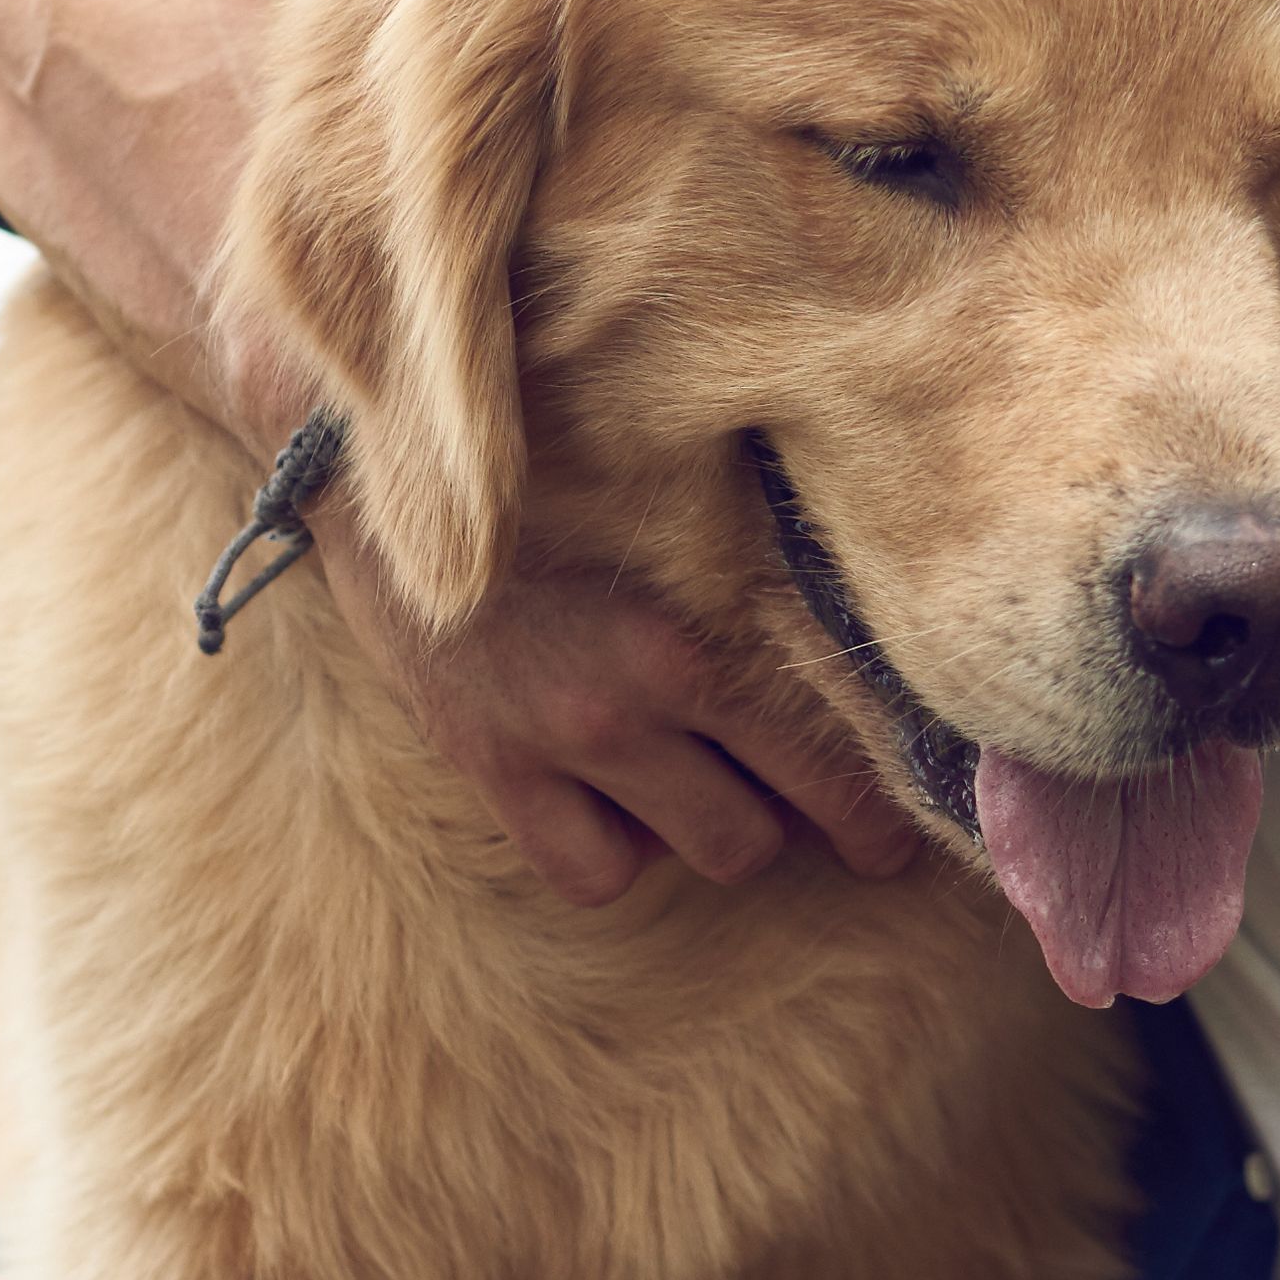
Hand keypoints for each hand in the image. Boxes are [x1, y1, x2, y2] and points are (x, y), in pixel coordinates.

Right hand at [0, 0, 914, 902]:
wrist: (364, 426)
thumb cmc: (543, 409)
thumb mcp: (676, 451)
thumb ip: (772, 508)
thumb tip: (891, 525)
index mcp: (693, 633)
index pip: (828, 758)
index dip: (883, 799)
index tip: (914, 814)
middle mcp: (631, 706)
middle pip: (769, 829)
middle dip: (814, 818)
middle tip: (850, 813)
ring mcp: (552, 744)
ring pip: (700, 852)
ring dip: (727, 829)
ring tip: (740, 789)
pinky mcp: (485, 763)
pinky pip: (590, 869)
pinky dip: (621, 846)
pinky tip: (630, 796)